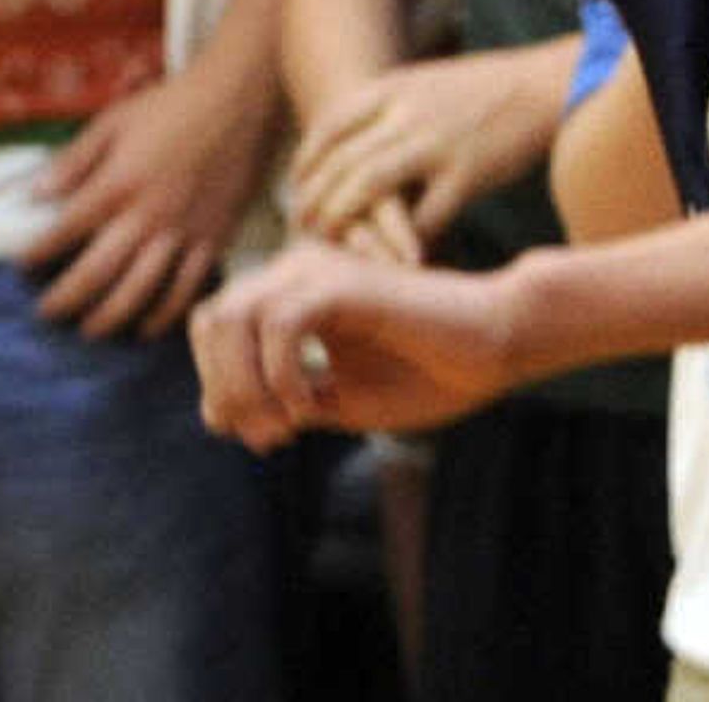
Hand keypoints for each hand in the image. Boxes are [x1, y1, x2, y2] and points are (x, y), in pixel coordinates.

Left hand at [23, 64, 272, 339]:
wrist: (237, 102)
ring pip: (141, 290)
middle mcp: (147, 215)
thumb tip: (35, 194)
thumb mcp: (112, 122)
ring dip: (111, 317)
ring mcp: (183, 232)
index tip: (22, 267)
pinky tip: (145, 328)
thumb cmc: (170, 108)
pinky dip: (165, 315)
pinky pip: (186, 289)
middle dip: (67, 299)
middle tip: (47, 313)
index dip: (39, 253)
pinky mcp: (213, 241)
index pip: (66, 230)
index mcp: (117, 183)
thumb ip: (74, 161)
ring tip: (88, 330)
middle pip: (98, 271)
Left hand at [190, 240, 533, 449]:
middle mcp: (293, 271)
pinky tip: (306, 407)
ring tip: (285, 427)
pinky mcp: (342, 283)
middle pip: (210, 321)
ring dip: (245, 385)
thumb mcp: (341, 400)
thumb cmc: (430, 372)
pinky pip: (279, 323)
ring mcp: (314, 270)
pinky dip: (279, 372)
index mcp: (290, 292)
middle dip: (225, 388)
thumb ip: (282, 402)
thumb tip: (215, 416)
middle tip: (268, 438)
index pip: (211, 327)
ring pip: (232, 318)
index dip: (218, 385)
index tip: (258, 437)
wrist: (498, 343)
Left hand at [285, 42, 569, 254]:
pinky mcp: (466, 174)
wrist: (541, 84)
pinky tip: (392, 262)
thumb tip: (340, 145)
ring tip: (330, 249)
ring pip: (366, 187)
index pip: (326, 128)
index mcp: (388, 89)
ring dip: (341, 222)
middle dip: (313, 201)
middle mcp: (403, 113)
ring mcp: (434, 143)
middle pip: (338, 162)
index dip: (304, 164)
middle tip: (302, 231)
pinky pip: (423, 216)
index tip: (297, 191)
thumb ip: (381, 111)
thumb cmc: (480, 90)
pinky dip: (403, 242)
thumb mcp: (419, 85)